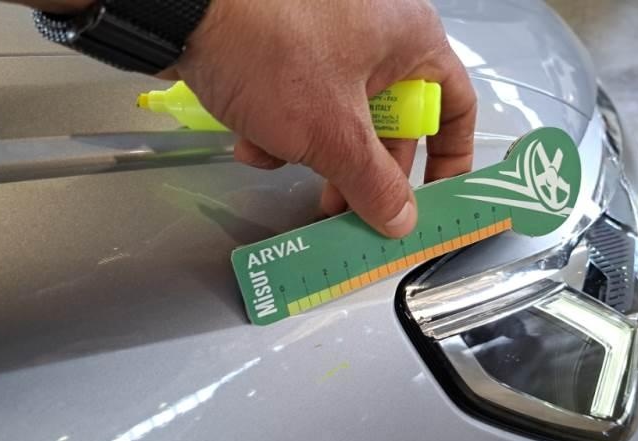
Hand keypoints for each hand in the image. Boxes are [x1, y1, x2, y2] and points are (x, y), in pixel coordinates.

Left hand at [173, 0, 476, 237]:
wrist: (183, 5)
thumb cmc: (275, 53)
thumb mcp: (333, 133)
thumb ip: (374, 185)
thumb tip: (402, 221)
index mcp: (411, 41)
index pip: (455, 107)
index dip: (449, 160)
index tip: (433, 201)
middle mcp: (379, 34)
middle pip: (392, 122)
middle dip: (362, 171)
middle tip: (346, 209)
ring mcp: (331, 38)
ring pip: (342, 117)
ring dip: (312, 151)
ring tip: (280, 160)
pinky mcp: (290, 45)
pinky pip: (305, 98)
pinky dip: (281, 126)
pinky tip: (249, 136)